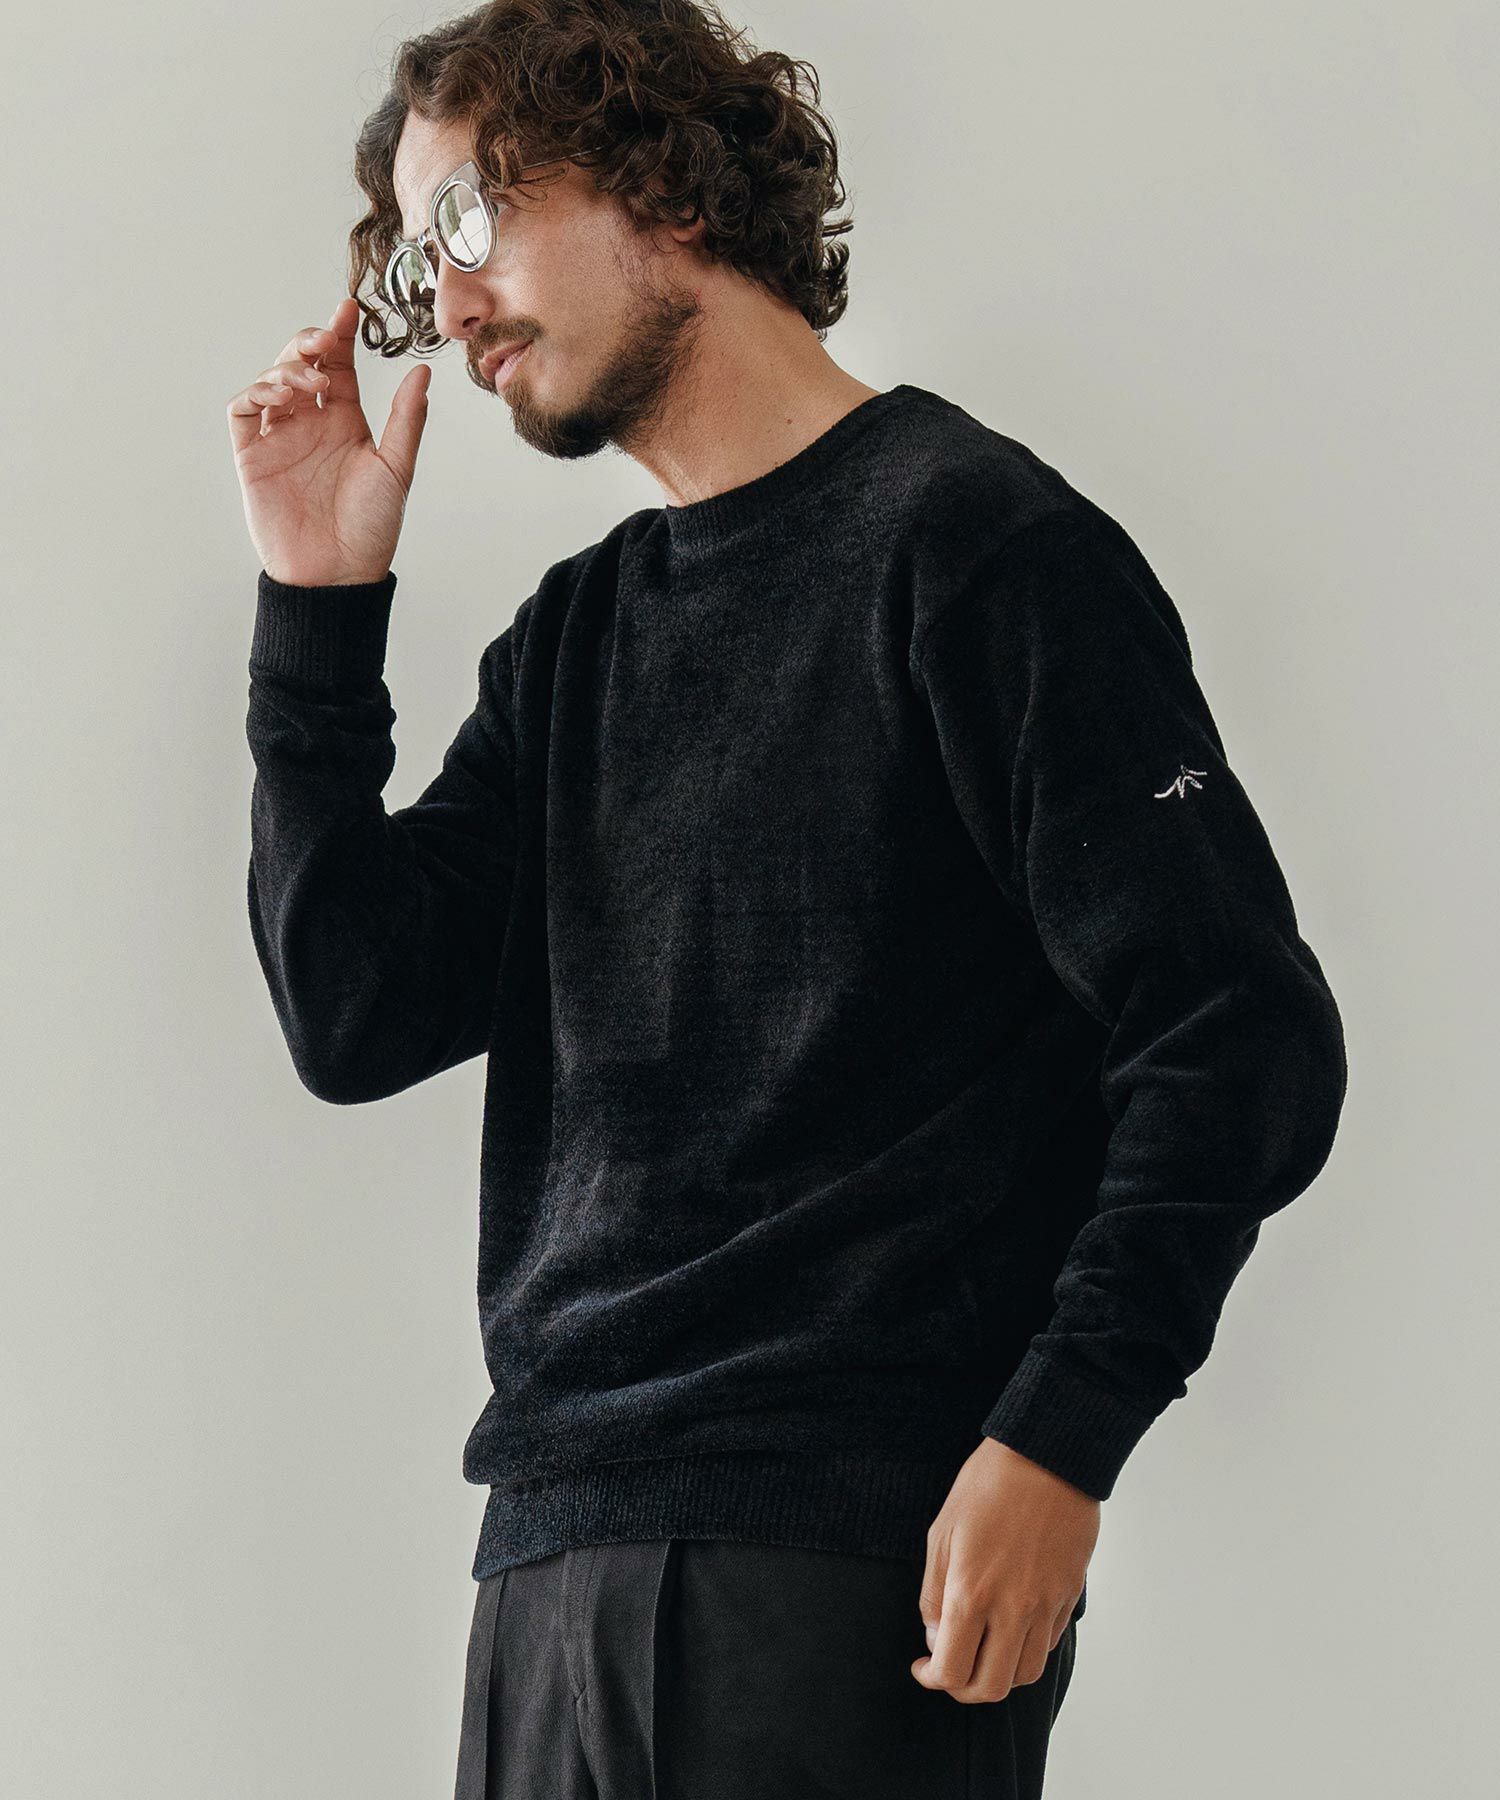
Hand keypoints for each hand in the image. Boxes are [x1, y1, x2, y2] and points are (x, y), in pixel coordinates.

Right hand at [225, 295, 431, 586]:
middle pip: (301, 363)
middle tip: (326, 337)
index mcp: (345, 422)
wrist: (337, 574)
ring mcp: (279, 438)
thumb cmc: (370, 528)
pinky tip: (281, 395)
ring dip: (288, 368)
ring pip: (271, 380)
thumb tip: (422, 372)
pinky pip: (243, 410)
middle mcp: (311, 424)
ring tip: (314, 383)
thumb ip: (407, 419)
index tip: (349, 309)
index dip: (339, 334)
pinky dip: (256, 392)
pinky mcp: (252, 456)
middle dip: (309, 341)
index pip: (339, 364)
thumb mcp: (397, 468)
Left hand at [912, 1437, 1097, 1703]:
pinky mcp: (1068, 1596)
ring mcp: (1046, 1606)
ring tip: (981, 1648)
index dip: (932, 1679)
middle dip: (964, 1689)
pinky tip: (1009, 1625)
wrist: (1048, 1457)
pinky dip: (1025, 1649)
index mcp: (972, 1593)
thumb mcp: (942, 1532)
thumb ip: (934, 1592)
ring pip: (1025, 1674)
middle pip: (991, 1687)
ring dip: (998, 1673)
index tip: (924, 1666)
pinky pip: (1047, 1644)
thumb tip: (935, 1635)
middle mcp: (1012, 1610)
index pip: (952, 1671)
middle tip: (950, 1669)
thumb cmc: (988, 1485)